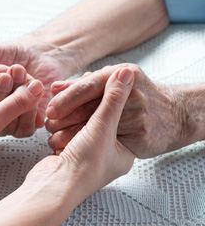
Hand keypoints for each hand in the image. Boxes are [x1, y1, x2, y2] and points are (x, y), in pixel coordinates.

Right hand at [0, 39, 75, 136]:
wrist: (44, 54)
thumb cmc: (13, 52)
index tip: (4, 77)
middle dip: (10, 94)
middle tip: (18, 73)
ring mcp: (9, 118)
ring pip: (10, 125)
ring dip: (23, 103)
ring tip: (30, 80)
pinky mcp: (26, 123)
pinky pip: (26, 129)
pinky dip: (33, 113)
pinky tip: (37, 96)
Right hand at [27, 68, 135, 197]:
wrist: (52, 188)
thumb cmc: (83, 167)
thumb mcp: (102, 128)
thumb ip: (113, 99)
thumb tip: (126, 74)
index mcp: (124, 148)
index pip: (119, 112)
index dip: (108, 94)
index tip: (98, 80)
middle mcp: (107, 150)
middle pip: (98, 115)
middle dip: (84, 105)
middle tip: (76, 90)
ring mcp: (87, 150)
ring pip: (80, 120)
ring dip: (69, 115)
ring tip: (60, 115)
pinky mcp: (71, 150)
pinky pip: (68, 128)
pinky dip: (61, 124)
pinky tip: (54, 120)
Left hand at [46, 64, 186, 158]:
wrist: (175, 115)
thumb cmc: (139, 95)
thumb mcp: (113, 82)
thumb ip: (83, 85)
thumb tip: (55, 86)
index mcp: (127, 74)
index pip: (88, 86)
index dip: (66, 98)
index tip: (50, 109)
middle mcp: (134, 95)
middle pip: (89, 108)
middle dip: (64, 119)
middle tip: (49, 124)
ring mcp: (139, 118)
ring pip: (94, 130)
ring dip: (70, 136)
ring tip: (55, 138)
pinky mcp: (141, 139)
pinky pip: (106, 146)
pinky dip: (84, 150)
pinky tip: (70, 151)